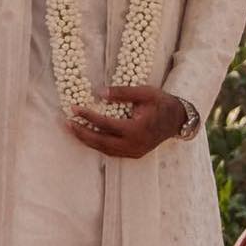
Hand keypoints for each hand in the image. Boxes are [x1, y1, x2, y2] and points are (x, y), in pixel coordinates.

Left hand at [67, 86, 186, 158]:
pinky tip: (88, 136)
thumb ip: (122, 93)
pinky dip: (98, 145)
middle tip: (67, 123)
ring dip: (88, 140)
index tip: (74, 109)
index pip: (106, 124)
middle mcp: (134, 144)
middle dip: (82, 133)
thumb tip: (99, 92)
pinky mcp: (135, 153)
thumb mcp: (144, 93)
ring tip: (73, 130)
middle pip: (101, 142)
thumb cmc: (161, 103)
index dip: (88, 117)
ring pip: (105, 149)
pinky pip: (112, 152)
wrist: (178, 119)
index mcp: (136, 129)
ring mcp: (135, 151)